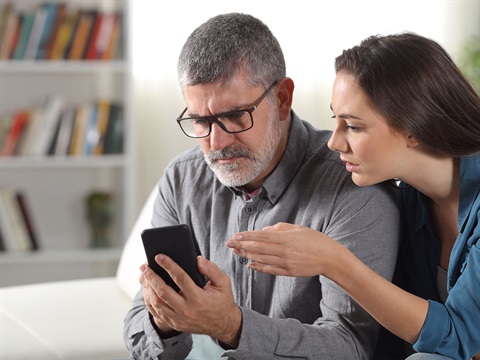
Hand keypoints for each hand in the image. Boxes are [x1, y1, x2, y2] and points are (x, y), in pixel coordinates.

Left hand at [139, 255, 241, 346]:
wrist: (223, 324)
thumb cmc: (222, 300)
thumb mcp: (223, 282)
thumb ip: (211, 269)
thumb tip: (198, 259)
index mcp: (198, 298)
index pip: (180, 278)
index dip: (168, 266)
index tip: (159, 257)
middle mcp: (187, 310)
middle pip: (163, 291)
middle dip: (151, 277)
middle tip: (144, 266)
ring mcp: (179, 319)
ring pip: (157, 303)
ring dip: (148, 288)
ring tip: (143, 276)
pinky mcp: (175, 324)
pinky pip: (157, 313)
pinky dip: (150, 301)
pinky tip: (148, 290)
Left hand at [226, 222, 343, 276]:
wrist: (330, 257)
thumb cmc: (314, 239)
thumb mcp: (297, 228)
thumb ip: (278, 228)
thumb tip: (262, 231)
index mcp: (285, 237)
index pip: (261, 236)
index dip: (247, 236)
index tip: (235, 236)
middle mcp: (284, 250)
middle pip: (258, 248)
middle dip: (241, 245)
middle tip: (229, 244)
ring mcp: (286, 262)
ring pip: (261, 259)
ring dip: (247, 256)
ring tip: (236, 252)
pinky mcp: (288, 272)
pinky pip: (270, 270)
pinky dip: (258, 267)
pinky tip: (250, 265)